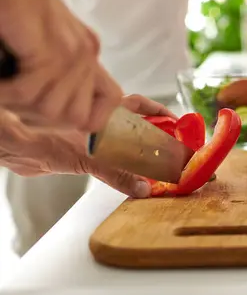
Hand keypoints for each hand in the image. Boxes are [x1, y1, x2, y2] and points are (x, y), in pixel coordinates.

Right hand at [0, 0, 122, 132]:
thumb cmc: (12, 15)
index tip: (48, 113)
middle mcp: (87, 53)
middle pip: (73, 116)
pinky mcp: (52, 48)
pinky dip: (5, 93)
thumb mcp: (40, 51)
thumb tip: (54, 115)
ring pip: (50, 109)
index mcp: (87, 54)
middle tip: (14, 97)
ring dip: (18, 105)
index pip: (109, 102)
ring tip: (5, 85)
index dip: (84, 117)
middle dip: (39, 116)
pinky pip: (30, 92)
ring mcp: (73, 50)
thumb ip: (55, 76)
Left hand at [0, 95, 176, 198]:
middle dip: (157, 136)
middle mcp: (104, 123)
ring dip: (143, 153)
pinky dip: (127, 169)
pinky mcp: (85, 154)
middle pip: (138, 125)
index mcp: (108, 112)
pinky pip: (114, 160)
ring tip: (158, 166)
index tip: (178, 123)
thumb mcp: (91, 157)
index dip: (160, 113)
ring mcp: (95, 138)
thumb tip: (143, 189)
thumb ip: (119, 174)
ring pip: (127, 142)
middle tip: (174, 150)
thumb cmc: (50, 141)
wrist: (20, 150)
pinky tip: (134, 177)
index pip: (141, 105)